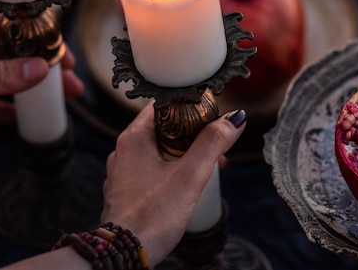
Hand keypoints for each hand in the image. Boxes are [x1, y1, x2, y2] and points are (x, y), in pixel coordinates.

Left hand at [0, 11, 83, 133]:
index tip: (61, 53)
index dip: (39, 37)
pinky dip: (4, 107)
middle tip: (69, 81)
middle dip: (42, 66)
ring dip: (29, 88)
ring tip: (58, 99)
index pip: (10, 25)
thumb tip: (39, 69)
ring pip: (3, 77)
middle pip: (12, 52)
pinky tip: (22, 118)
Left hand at [100, 102, 245, 266]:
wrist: (126, 253)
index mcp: (134, 138)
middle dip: (191, 137)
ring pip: (158, 152)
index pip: (162, 105)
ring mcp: (122, 172)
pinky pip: (150, 171)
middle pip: (163, 129)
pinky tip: (183, 187)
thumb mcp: (190, 175)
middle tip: (213, 148)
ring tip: (204, 171)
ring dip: (182, 156)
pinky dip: (169, 172)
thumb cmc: (152, 215)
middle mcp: (123, 151)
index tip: (209, 116)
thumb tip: (234, 119)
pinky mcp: (126, 191)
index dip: (188, 108)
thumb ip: (212, 144)